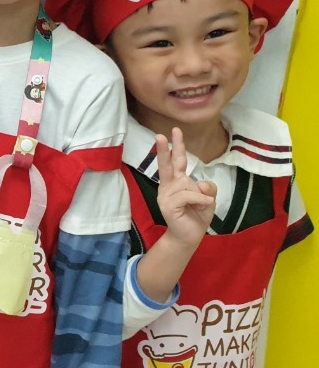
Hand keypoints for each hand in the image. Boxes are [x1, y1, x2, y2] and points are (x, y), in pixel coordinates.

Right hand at [155, 127, 216, 248]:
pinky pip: (189, 195)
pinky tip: (204, 206)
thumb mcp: (208, 198)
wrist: (189, 237)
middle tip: (159, 134)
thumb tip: (201, 185)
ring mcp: (166, 195)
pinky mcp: (168, 205)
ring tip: (200, 207)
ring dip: (200, 196)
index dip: (176, 146)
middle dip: (163, 149)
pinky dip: (200, 200)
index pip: (177, 161)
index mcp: (176, 182)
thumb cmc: (196, 216)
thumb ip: (208, 188)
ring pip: (188, 184)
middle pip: (167, 165)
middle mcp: (168, 186)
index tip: (174, 131)